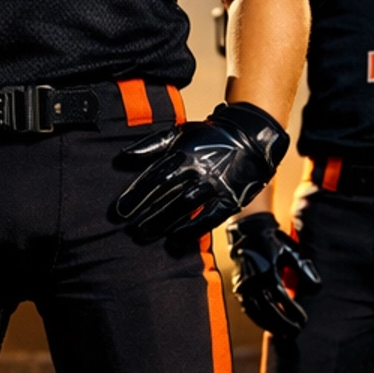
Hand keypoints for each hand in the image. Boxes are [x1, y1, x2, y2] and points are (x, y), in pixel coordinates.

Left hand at [112, 101, 288, 246]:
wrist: (252, 137)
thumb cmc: (209, 136)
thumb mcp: (181, 133)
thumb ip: (152, 145)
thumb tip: (124, 155)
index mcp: (185, 153)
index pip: (156, 176)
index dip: (137, 194)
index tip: (121, 209)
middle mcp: (200, 170)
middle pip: (169, 195)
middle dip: (149, 213)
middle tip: (132, 227)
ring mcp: (216, 185)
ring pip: (187, 208)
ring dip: (165, 223)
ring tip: (147, 233)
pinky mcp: (230, 199)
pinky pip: (209, 218)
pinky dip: (192, 230)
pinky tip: (176, 239)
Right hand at [227, 211, 320, 338]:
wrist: (248, 235)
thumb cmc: (274, 244)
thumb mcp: (292, 253)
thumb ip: (305, 271)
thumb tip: (317, 290)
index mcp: (267, 271)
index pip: (281, 297)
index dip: (293, 311)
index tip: (304, 321)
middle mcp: (253, 281)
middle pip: (268, 309)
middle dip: (283, 323)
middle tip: (296, 332)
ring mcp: (244, 287)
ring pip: (256, 312)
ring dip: (270, 326)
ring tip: (285, 335)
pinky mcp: (239, 290)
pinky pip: (249, 310)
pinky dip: (260, 320)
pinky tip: (271, 328)